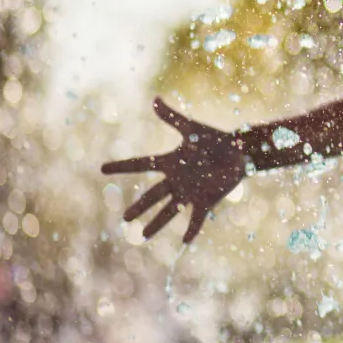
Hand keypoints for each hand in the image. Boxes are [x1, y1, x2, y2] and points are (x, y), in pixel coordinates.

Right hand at [101, 98, 246, 242]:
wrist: (240, 151)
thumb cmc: (216, 139)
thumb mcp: (192, 128)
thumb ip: (172, 117)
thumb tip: (154, 100)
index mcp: (170, 162)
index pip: (141, 164)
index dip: (122, 166)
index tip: (102, 168)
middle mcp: (176, 180)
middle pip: (152, 195)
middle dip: (139, 207)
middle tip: (125, 218)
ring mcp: (190, 192)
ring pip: (169, 210)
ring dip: (156, 223)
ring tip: (142, 235)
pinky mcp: (206, 200)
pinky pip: (196, 217)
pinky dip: (192, 230)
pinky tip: (185, 243)